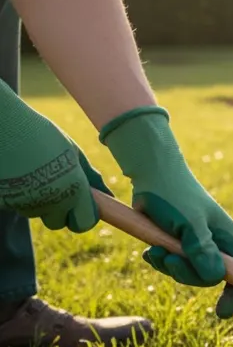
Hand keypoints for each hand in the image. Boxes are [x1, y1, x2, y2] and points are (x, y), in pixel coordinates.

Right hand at [0, 81, 110, 231]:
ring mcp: (25, 203)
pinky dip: (16, 195)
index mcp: (74, 189)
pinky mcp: (3, 202)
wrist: (3, 124)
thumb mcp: (72, 152)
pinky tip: (15, 174)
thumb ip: (90, 177)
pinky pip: (14, 205)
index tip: (81, 205)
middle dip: (59, 210)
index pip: (85, 223)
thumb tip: (108, 196)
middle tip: (55, 187)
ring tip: (32, 173)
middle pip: (58, 222)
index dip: (83, 216)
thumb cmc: (42, 134)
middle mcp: (51, 201)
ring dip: (37, 201)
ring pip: (35, 213)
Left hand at [100, 106, 232, 317]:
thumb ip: (202, 250)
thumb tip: (215, 278)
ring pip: (187, 273)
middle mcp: (215, 244)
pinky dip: (160, 261)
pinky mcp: (177, 243)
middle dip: (186, 274)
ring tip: (156, 250)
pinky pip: (171, 264)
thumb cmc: (175, 194)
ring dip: (168, 266)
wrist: (152, 173)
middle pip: (208, 278)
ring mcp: (195, 245)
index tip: (221, 313)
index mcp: (227, 239)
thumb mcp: (190, 223)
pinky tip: (151, 250)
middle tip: (169, 259)